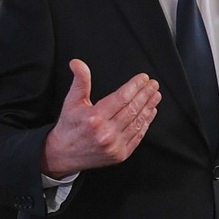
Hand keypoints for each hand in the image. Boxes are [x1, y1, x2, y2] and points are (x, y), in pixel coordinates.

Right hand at [40, 60, 159, 175]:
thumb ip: (80, 81)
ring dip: (149, 107)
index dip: (135, 86)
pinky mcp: (120, 155)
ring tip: (155, 96)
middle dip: (146, 94)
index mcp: (94, 118)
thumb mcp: (71, 102)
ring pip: (137, 122)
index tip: (144, 78)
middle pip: (132, 109)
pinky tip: (150, 112)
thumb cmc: (69, 126)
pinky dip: (146, 123)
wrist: (63, 155)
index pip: (121, 98)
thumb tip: (77, 63)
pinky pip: (137, 136)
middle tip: (154, 84)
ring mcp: (114, 146)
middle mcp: (106, 133)